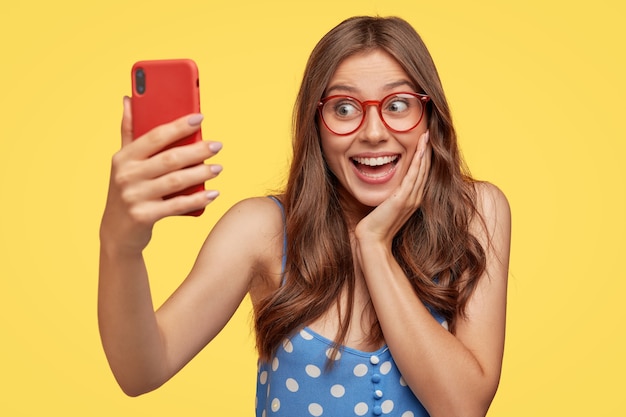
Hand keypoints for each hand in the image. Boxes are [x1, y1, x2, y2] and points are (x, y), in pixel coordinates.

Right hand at [100, 97, 222, 252]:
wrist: (116, 232)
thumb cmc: (127, 190)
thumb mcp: (123, 162)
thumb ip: (128, 131)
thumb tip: (128, 99)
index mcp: (123, 157)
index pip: (155, 136)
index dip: (179, 126)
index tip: (200, 118)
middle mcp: (126, 175)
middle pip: (169, 159)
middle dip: (197, 150)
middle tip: (217, 146)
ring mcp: (134, 197)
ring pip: (176, 181)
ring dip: (201, 173)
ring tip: (218, 168)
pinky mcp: (144, 216)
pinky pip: (177, 205)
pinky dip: (197, 199)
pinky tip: (213, 193)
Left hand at [354, 131, 430, 246]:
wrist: (373, 239)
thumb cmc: (376, 224)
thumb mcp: (386, 206)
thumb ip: (391, 196)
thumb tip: (389, 187)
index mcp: (412, 199)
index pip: (422, 174)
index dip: (424, 158)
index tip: (424, 143)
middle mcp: (415, 198)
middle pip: (425, 170)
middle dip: (427, 151)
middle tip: (428, 134)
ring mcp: (410, 198)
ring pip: (422, 171)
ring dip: (425, 152)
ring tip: (426, 137)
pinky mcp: (403, 199)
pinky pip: (413, 176)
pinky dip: (418, 162)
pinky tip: (420, 151)